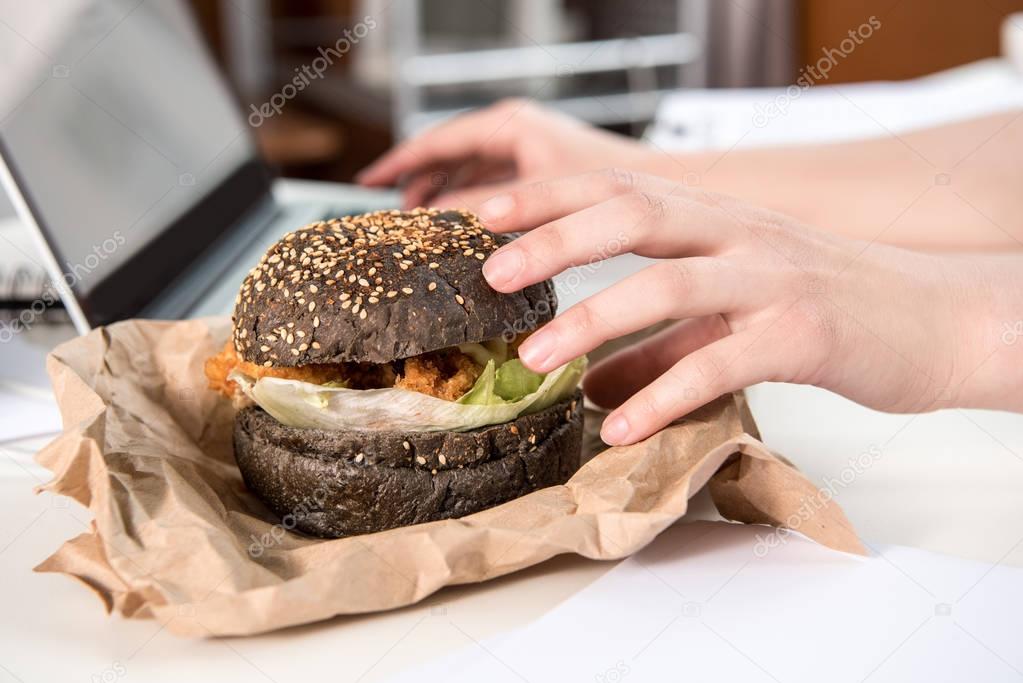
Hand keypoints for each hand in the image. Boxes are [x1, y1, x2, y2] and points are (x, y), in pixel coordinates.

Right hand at [357, 100, 650, 208]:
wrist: (663, 194)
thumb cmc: (610, 187)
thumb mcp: (533, 199)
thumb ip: (482, 209)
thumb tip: (434, 224)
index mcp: (509, 127)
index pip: (437, 141)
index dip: (400, 163)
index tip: (370, 183)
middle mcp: (517, 134)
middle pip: (449, 156)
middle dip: (419, 182)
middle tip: (390, 212)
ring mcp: (530, 154)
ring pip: (470, 174)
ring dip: (445, 197)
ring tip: (420, 225)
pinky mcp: (543, 177)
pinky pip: (492, 189)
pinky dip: (472, 207)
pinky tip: (464, 232)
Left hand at [475, 169, 1017, 444]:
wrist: (930, 319)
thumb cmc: (821, 306)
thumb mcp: (729, 312)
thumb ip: (658, 343)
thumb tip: (589, 384)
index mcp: (714, 217)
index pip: (617, 187)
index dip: (549, 196)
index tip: (483, 214)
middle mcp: (738, 234)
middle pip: (635, 215)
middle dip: (556, 239)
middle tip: (493, 274)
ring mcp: (772, 280)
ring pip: (671, 283)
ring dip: (595, 320)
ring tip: (538, 360)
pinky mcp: (803, 336)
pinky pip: (721, 362)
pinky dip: (664, 394)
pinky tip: (619, 428)